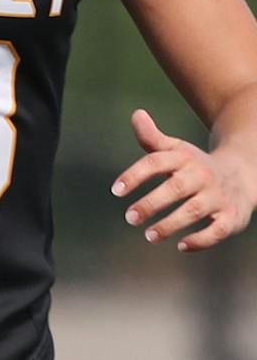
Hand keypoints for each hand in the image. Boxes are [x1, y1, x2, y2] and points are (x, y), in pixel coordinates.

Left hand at [114, 109, 255, 250]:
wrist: (243, 175)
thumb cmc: (196, 165)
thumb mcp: (176, 150)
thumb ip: (152, 138)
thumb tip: (137, 114)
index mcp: (185, 159)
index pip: (156, 162)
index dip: (134, 175)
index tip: (115, 191)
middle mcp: (203, 176)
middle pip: (175, 187)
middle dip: (151, 203)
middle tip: (129, 218)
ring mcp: (219, 197)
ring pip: (194, 210)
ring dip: (170, 224)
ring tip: (149, 235)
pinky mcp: (232, 216)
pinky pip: (218, 230)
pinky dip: (201, 240)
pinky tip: (181, 246)